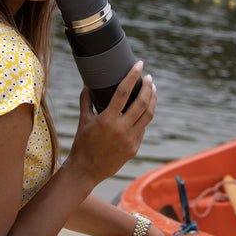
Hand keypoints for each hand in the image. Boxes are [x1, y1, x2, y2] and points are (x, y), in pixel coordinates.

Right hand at [65, 61, 156, 188]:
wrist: (86, 171)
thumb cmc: (82, 143)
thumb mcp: (83, 120)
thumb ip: (86, 100)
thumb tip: (87, 83)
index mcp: (107, 119)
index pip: (123, 92)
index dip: (133, 76)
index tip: (139, 64)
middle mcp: (121, 129)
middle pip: (142, 103)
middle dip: (148, 87)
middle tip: (148, 77)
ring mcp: (130, 140)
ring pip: (148, 116)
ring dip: (153, 100)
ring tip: (153, 90)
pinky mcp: (134, 148)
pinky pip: (143, 129)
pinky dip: (145, 117)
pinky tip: (144, 110)